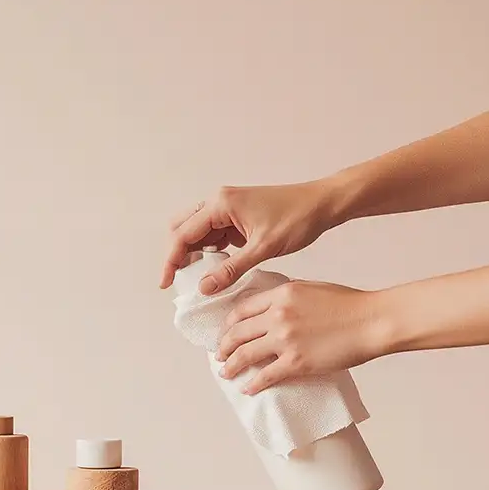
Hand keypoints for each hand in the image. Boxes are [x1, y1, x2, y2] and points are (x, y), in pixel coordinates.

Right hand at [158, 182, 340, 292]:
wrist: (322, 204)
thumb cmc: (297, 218)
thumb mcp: (263, 248)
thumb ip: (230, 269)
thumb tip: (204, 288)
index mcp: (220, 204)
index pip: (183, 234)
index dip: (171, 260)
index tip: (166, 283)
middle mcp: (218, 201)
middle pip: (182, 228)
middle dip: (176, 255)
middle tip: (177, 281)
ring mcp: (227, 208)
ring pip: (196, 232)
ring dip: (192, 253)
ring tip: (196, 279)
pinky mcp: (236, 216)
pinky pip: (213, 234)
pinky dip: (209, 251)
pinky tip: (214, 268)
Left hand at [215, 281, 391, 394]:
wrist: (372, 321)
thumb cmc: (350, 304)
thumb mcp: (311, 288)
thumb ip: (287, 296)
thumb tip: (272, 306)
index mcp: (281, 294)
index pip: (242, 310)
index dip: (229, 324)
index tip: (225, 333)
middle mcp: (277, 315)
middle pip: (237, 333)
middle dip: (224, 346)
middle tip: (219, 355)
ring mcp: (285, 340)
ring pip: (245, 355)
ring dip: (231, 366)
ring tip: (226, 373)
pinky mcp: (296, 362)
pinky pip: (266, 376)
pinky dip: (253, 384)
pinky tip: (248, 389)